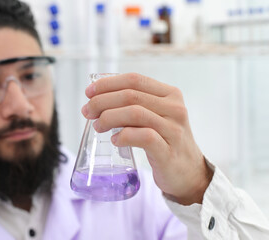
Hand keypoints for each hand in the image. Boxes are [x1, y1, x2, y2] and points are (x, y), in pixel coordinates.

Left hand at [81, 73, 213, 204]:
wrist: (188, 173)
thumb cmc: (165, 142)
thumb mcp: (155, 116)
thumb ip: (135, 103)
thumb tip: (98, 94)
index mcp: (170, 94)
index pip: (134, 79)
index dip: (107, 83)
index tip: (89, 92)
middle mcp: (175, 108)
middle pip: (131, 95)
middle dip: (102, 101)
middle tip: (87, 112)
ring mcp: (174, 129)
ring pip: (135, 113)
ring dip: (109, 117)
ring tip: (98, 126)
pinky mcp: (169, 151)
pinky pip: (143, 137)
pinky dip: (123, 136)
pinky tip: (114, 140)